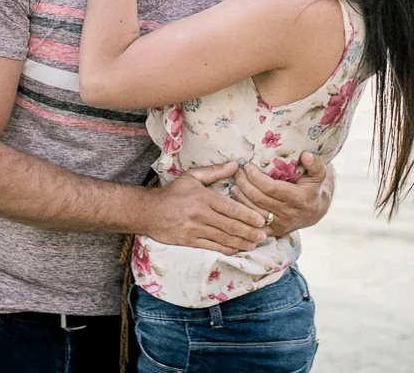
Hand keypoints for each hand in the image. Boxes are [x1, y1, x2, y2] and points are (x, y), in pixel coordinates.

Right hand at [142, 160, 267, 254]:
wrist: (148, 211)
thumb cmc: (173, 192)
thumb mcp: (193, 177)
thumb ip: (215, 171)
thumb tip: (236, 164)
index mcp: (203, 197)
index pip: (230, 208)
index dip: (247, 215)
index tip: (261, 219)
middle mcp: (200, 214)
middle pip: (229, 225)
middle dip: (249, 231)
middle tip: (264, 235)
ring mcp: (194, 230)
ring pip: (223, 238)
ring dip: (241, 242)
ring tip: (255, 244)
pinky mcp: (189, 242)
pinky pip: (211, 247)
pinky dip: (226, 249)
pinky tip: (237, 250)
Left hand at [230, 152, 331, 237]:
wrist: (314, 211)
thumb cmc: (313, 188)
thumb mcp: (319, 174)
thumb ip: (315, 163)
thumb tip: (306, 155)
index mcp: (298, 199)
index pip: (270, 188)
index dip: (256, 177)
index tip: (247, 166)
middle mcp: (288, 214)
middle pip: (258, 199)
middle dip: (244, 184)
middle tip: (237, 172)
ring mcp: (279, 225)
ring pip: (252, 212)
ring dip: (239, 198)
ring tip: (233, 184)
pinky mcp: (272, 232)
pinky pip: (252, 224)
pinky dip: (242, 213)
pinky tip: (236, 201)